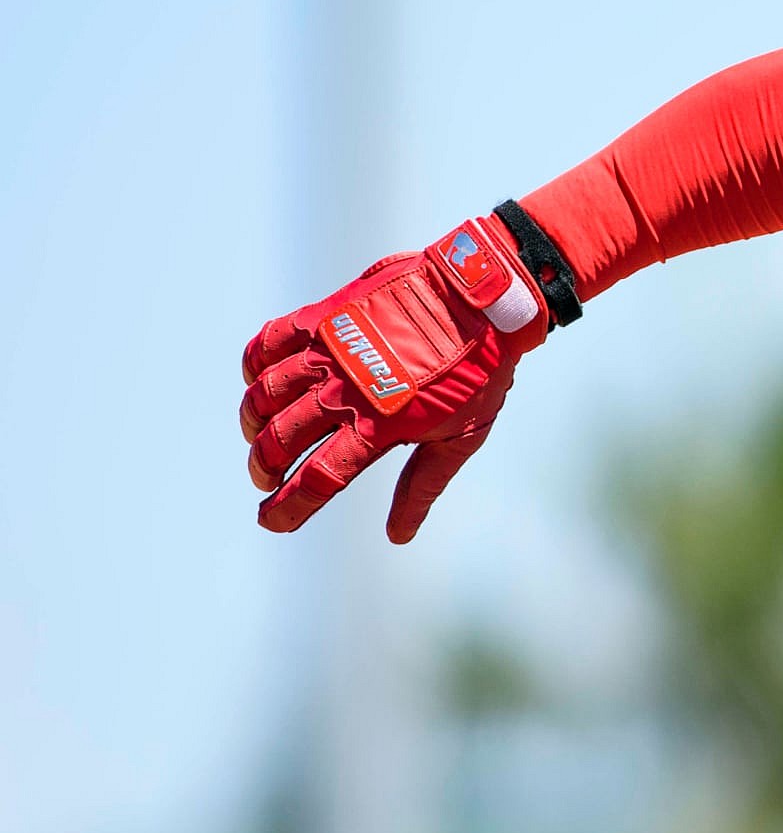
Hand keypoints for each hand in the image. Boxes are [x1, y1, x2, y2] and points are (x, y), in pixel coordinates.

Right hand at [240, 216, 545, 539]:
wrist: (480, 298)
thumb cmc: (480, 372)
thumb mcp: (461, 437)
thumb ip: (422, 485)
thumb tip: (398, 534)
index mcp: (379, 426)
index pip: (319, 478)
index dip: (288, 507)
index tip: (270, 521)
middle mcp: (345, 390)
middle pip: (281, 438)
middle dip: (264, 466)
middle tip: (265, 477)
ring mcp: (329, 349)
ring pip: (266, 393)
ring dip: (254, 421)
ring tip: (259, 434)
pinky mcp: (324, 315)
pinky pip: (268, 341)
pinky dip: (253, 364)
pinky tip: (257, 380)